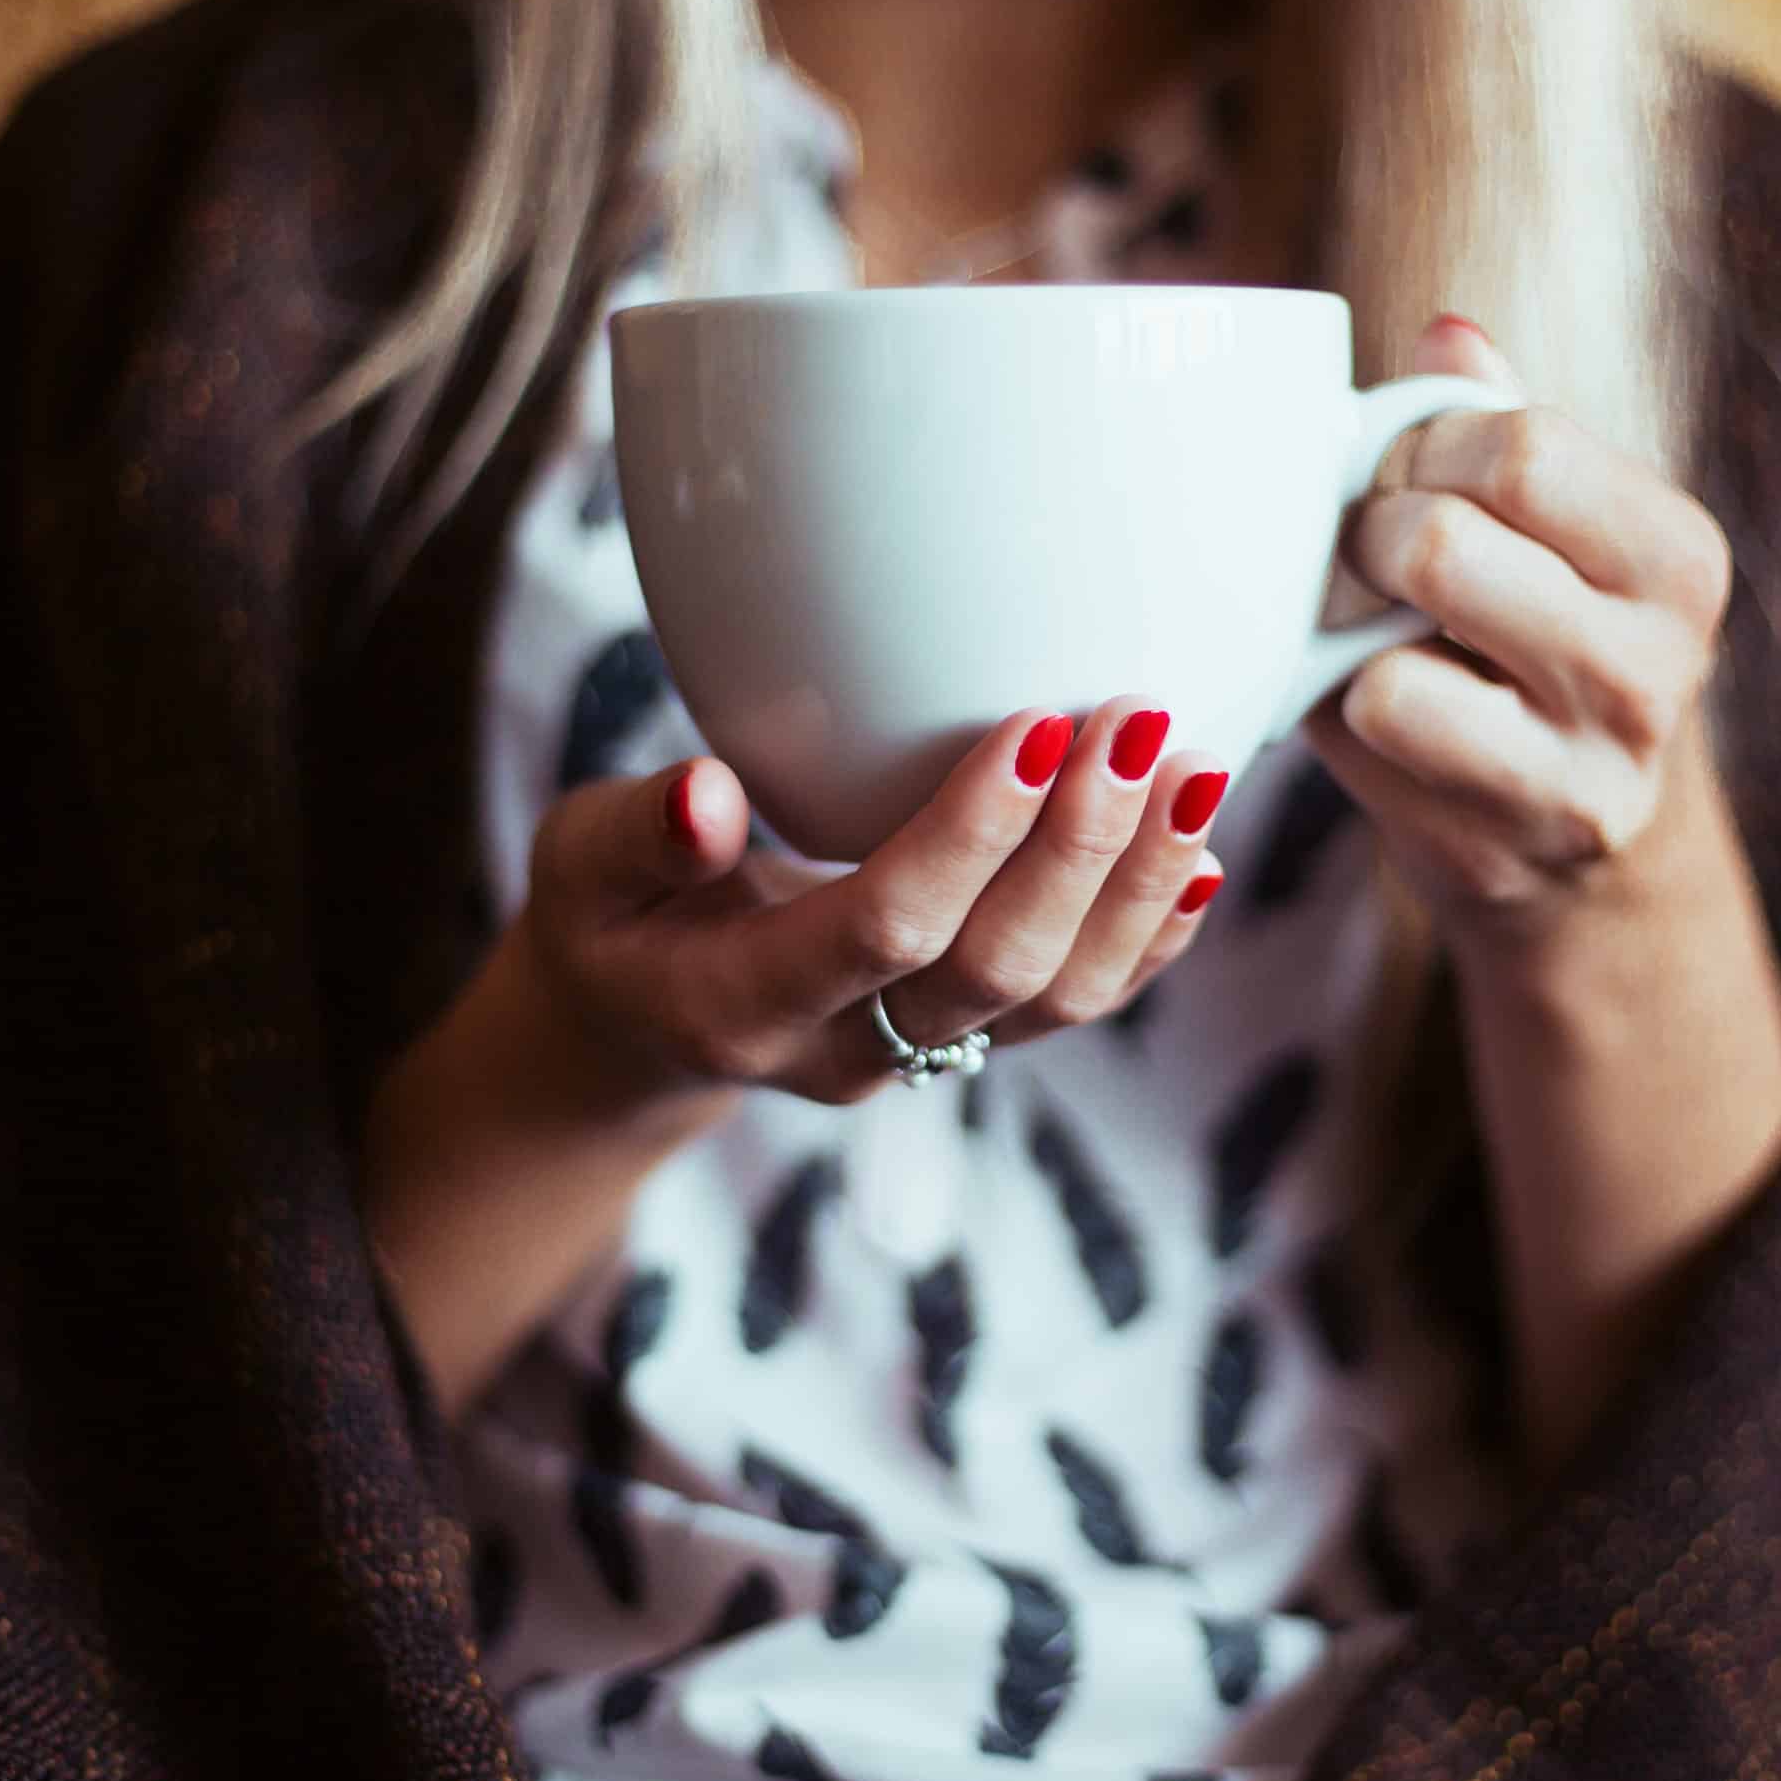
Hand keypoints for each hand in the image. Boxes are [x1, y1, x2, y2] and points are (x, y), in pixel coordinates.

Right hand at [522, 699, 1230, 1107]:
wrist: (642, 1028)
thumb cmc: (611, 915)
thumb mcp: (577, 866)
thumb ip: (632, 834)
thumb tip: (705, 793)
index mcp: (742, 1003)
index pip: (883, 928)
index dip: (969, 837)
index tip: (1033, 725)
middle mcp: (847, 1050)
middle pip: (997, 970)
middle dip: (1081, 849)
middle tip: (1137, 722)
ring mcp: (919, 1057)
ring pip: (1059, 1001)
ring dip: (1139, 889)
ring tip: (1199, 772)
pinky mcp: (970, 1042)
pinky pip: (1077, 1008)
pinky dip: (1151, 936)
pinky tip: (1202, 857)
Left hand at [1311, 315, 1735, 939]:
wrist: (1576, 851)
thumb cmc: (1541, 650)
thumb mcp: (1558, 532)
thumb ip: (1504, 428)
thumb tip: (1447, 334)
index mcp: (1678, 559)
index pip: (1524, 447)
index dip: (1424, 445)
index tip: (1403, 469)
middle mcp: (1652, 669)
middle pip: (1443, 544)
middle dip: (1370, 529)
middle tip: (1366, 547)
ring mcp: (1575, 773)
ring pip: (1392, 662)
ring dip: (1347, 631)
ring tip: (1366, 628)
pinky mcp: (1492, 847)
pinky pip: (1365, 739)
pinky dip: (1339, 709)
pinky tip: (1371, 711)